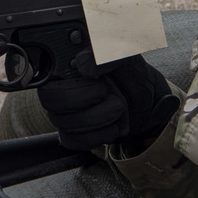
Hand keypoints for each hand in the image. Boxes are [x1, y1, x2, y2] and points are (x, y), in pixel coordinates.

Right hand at [37, 50, 178, 150]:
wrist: (150, 103)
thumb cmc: (134, 74)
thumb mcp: (127, 57)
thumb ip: (106, 56)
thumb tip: (82, 65)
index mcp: (68, 65)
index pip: (47, 73)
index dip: (66, 80)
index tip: (94, 81)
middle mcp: (61, 88)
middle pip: (50, 100)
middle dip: (82, 98)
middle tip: (106, 92)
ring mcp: (65, 113)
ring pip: (62, 122)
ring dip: (98, 117)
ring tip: (118, 107)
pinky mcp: (75, 134)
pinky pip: (72, 140)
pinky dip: (97, 136)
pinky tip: (111, 126)